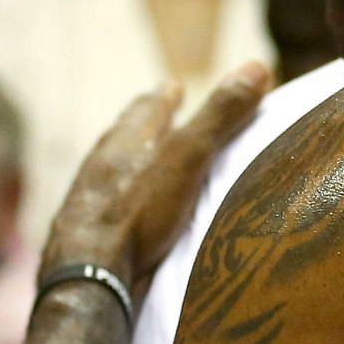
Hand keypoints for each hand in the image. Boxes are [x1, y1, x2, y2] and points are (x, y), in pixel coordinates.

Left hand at [42, 63, 272, 297]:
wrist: (89, 277)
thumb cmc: (138, 210)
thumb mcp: (188, 156)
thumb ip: (220, 115)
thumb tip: (258, 65)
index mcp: (125, 142)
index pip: (148, 109)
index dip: (164, 97)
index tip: (173, 85)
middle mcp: (102, 167)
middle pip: (124, 138)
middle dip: (143, 126)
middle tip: (156, 116)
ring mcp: (89, 203)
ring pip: (112, 173)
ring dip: (131, 165)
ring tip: (145, 165)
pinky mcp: (86, 238)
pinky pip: (107, 209)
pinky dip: (123, 203)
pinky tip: (129, 217)